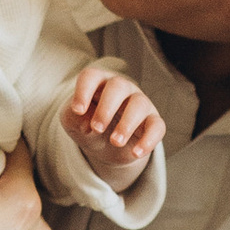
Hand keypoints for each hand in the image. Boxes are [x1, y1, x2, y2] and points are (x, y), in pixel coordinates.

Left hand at [63, 63, 162, 181]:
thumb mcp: (72, 122)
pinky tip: (136, 153)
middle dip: (106, 108)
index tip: (77, 110)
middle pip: (118, 86)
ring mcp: (139, 103)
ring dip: (127, 124)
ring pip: (139, 104)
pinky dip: (148, 140)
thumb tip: (86, 124)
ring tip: (115, 142)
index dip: (83, 91)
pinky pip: (157, 126)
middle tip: (96, 128)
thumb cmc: (87, 124)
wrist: (105, 147)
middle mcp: (121, 88)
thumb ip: (73, 118)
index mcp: (98, 83)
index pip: (91, 77)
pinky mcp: (152, 122)